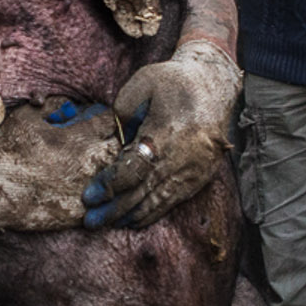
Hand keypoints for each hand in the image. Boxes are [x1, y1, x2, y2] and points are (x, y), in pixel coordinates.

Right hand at [0, 100, 122, 231]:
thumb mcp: (27, 117)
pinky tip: (87, 189)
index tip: (95, 120)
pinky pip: (104, 200)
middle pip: (120, 147)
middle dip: (111, 141)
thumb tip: (71, 106)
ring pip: (116, 175)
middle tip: (97, 141)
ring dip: (108, 167)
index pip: (111, 120)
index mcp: (80, 137)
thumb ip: (53, 105)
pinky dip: (100, 193)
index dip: (103, 117)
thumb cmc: (8, 151)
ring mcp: (89, 188)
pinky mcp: (82, 210)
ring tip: (91, 165)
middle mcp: (91, 162)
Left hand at [83, 40, 244, 228]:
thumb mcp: (143, 82)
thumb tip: (112, 139)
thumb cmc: (174, 81)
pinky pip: (174, 201)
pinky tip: (134, 220)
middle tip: (90, 221)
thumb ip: (122, 110)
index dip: (109, 185)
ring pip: (158, 201)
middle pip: (143, 192)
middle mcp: (182, 158)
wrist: (216, 86)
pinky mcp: (201, 177)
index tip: (89, 196)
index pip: (133, 170)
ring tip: (108, 224)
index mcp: (166, 134)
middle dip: (114, 209)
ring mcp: (194, 170)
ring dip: (131, 215)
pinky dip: (153, 212)